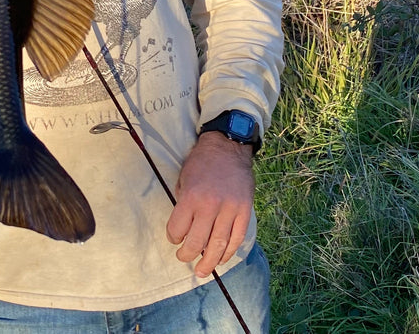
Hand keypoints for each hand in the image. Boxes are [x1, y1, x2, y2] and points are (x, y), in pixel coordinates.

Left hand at [166, 131, 254, 277]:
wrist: (228, 147)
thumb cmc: (201, 162)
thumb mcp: (184, 178)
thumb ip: (183, 202)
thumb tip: (183, 226)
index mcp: (191, 197)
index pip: (178, 228)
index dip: (173, 237)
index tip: (174, 238)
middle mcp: (211, 206)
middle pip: (197, 242)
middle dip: (187, 255)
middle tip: (184, 259)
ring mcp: (230, 209)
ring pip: (219, 245)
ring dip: (209, 262)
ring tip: (202, 271)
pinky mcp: (244, 211)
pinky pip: (237, 238)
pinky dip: (228, 252)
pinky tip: (221, 258)